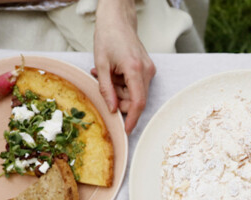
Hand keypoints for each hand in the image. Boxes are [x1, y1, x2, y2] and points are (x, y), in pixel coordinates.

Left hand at [92, 0, 155, 133]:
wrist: (118, 19)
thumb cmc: (108, 35)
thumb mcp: (101, 64)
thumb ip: (106, 89)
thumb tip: (112, 109)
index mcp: (134, 69)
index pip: (137, 102)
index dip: (132, 118)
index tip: (126, 130)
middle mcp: (146, 71)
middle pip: (137, 100)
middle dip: (122, 102)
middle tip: (106, 94)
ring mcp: (149, 71)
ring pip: (136, 94)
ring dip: (121, 92)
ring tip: (107, 78)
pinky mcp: (148, 70)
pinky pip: (137, 86)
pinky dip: (124, 85)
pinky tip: (114, 75)